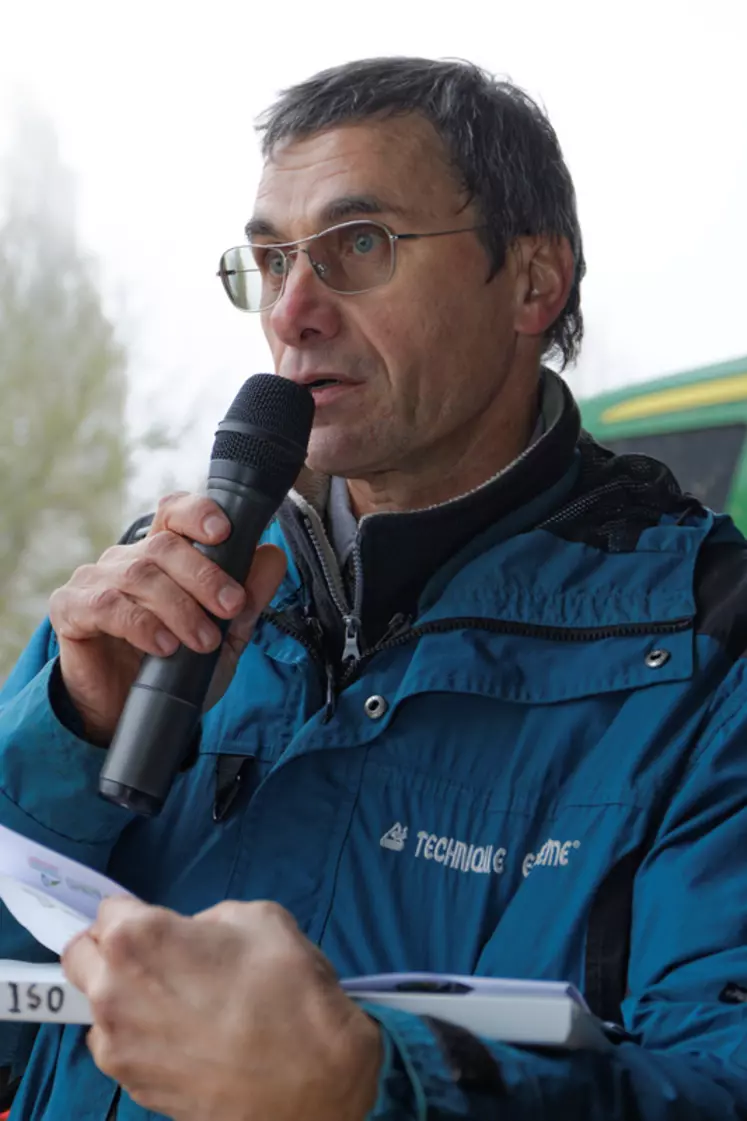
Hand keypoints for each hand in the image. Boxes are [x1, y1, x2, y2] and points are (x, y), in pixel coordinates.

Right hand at [49, 493, 285, 741]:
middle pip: (164, 545)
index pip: (175, 512)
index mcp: (163, 554)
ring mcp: (95, 580)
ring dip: (179, 608)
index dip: (197, 513)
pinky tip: (164, 646)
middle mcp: (127, 559)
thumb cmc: (176, 667)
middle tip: (231, 608)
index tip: (224, 533)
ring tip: (203, 641)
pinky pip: (105, 605)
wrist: (128, 715)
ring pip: (139, 576)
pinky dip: (141, 625)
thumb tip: (273, 555)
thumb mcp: (225, 636)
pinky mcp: (71, 609)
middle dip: (205, 576)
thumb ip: (249, 598)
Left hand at [62, 898, 382, 1120]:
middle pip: (79, 957)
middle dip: (108, 951)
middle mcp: (111, 992)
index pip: (107, 909)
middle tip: (154, 958)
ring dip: (125, 998)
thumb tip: (192, 940)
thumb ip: (207, 922)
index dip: (138, 913)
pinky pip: (124, 1048)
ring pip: (99, 1008)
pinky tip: (190, 1041)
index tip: (162, 925)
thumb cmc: (287, 987)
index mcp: (137, 939)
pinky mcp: (132, 1089)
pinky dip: (145, 1039)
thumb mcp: (259, 918)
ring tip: (181, 1006)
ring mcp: (118, 1047)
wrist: (312, 1079)